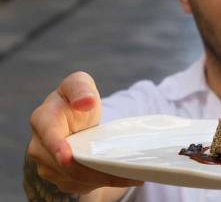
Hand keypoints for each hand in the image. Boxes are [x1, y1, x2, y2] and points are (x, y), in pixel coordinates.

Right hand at [27, 71, 142, 193]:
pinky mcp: (61, 178)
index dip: (57, 147)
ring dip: (104, 178)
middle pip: (67, 164)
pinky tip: (124, 177)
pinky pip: (83, 185)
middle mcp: (39, 147)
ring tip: (132, 175)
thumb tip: (85, 102)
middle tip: (126, 169)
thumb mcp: (79, 83)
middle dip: (95, 169)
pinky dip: (104, 182)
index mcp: (43, 120)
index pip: (48, 135)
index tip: (67, 158)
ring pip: (77, 178)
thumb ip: (80, 88)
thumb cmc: (77, 98)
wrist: (73, 118)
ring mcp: (48, 166)